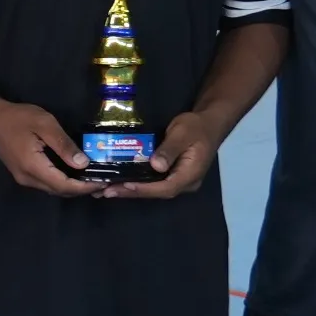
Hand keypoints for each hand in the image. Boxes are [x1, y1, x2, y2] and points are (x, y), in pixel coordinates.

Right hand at [0, 101, 96, 196]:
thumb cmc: (17, 118)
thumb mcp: (45, 124)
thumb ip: (64, 145)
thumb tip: (83, 164)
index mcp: (33, 167)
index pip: (64, 185)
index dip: (85, 186)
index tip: (103, 181)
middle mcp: (28, 179)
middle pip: (60, 191)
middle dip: (82, 189)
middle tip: (103, 180)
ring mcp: (24, 179)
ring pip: (53, 189)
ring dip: (73, 187)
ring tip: (92, 177)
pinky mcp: (23, 175)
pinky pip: (47, 184)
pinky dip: (63, 182)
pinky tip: (74, 173)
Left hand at [97, 111, 219, 199]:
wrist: (209, 123)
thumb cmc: (196, 126)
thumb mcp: (182, 133)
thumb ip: (169, 149)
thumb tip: (156, 166)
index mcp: (191, 174)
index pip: (166, 187)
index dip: (145, 189)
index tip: (124, 186)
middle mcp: (186, 182)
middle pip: (158, 192)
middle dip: (132, 192)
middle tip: (107, 191)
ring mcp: (180, 180)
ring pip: (155, 189)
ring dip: (132, 190)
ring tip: (108, 189)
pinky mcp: (173, 175)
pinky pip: (155, 183)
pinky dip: (138, 183)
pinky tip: (121, 182)